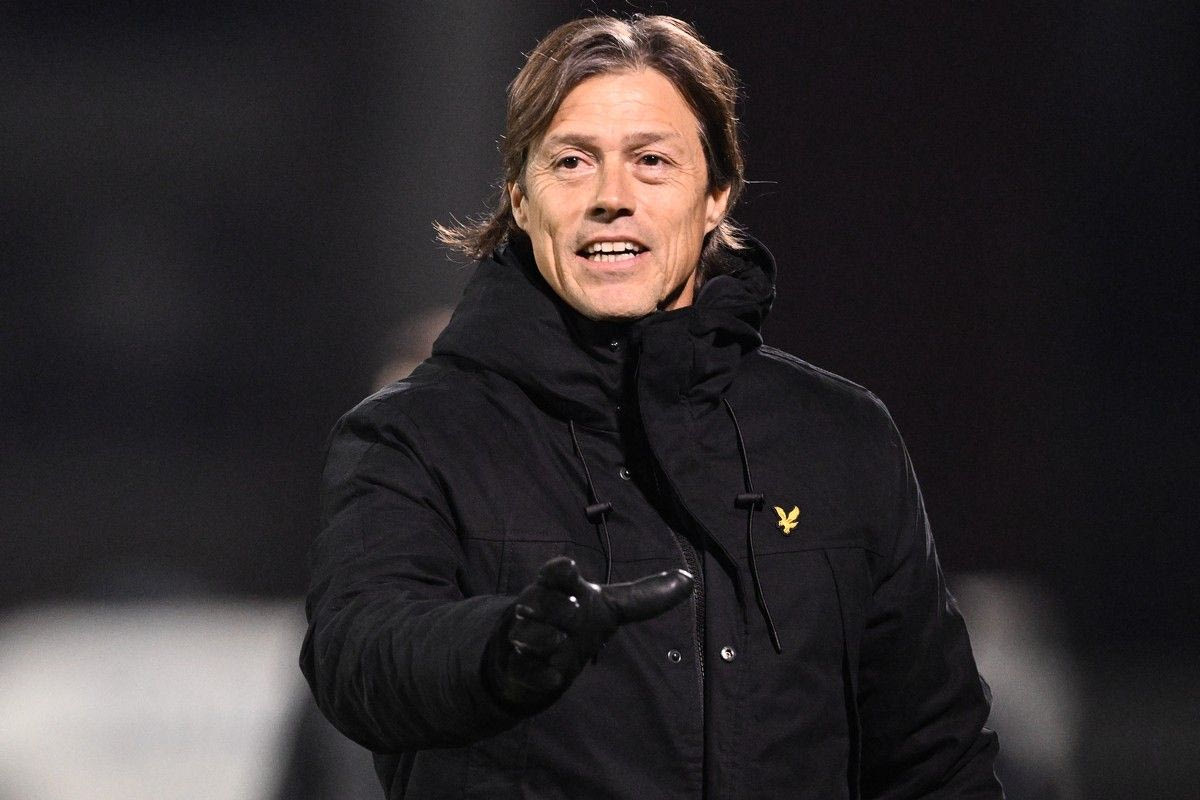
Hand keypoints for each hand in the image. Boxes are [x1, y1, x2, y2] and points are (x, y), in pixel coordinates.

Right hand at [482, 556, 693, 711]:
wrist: (526, 655)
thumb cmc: (571, 622)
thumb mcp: (608, 608)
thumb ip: (644, 597)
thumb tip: (689, 579)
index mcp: (559, 587)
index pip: (557, 573)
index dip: (560, 570)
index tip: (568, 568)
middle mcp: (536, 606)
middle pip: (546, 603)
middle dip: (563, 613)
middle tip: (573, 621)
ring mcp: (522, 636)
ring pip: (532, 634)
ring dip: (548, 640)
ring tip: (557, 642)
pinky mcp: (515, 667)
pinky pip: (525, 669)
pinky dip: (541, 674)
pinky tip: (554, 675)